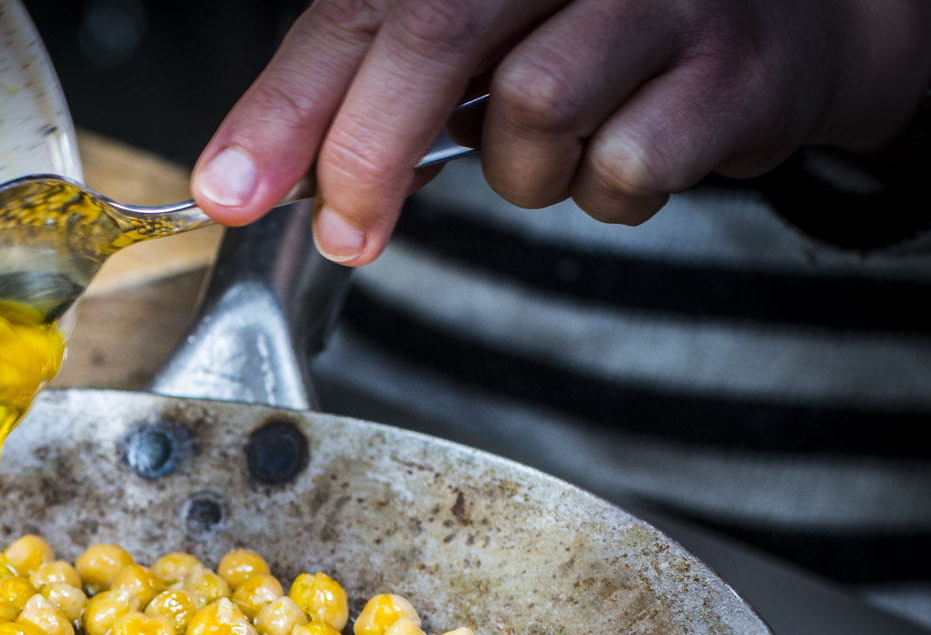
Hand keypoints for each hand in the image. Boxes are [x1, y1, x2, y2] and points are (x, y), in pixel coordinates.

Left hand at [190, 0, 930, 263]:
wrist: (785, 26)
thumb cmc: (601, 27)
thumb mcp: (482, 28)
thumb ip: (378, 78)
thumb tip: (268, 170)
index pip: (360, 6)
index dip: (285, 104)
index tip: (231, 186)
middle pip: (435, 37)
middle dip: (368, 155)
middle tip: (348, 230)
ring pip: (533, 110)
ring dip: (518, 171)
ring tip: (549, 152)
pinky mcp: (730, 73)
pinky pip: (624, 168)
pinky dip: (604, 194)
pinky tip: (621, 158)